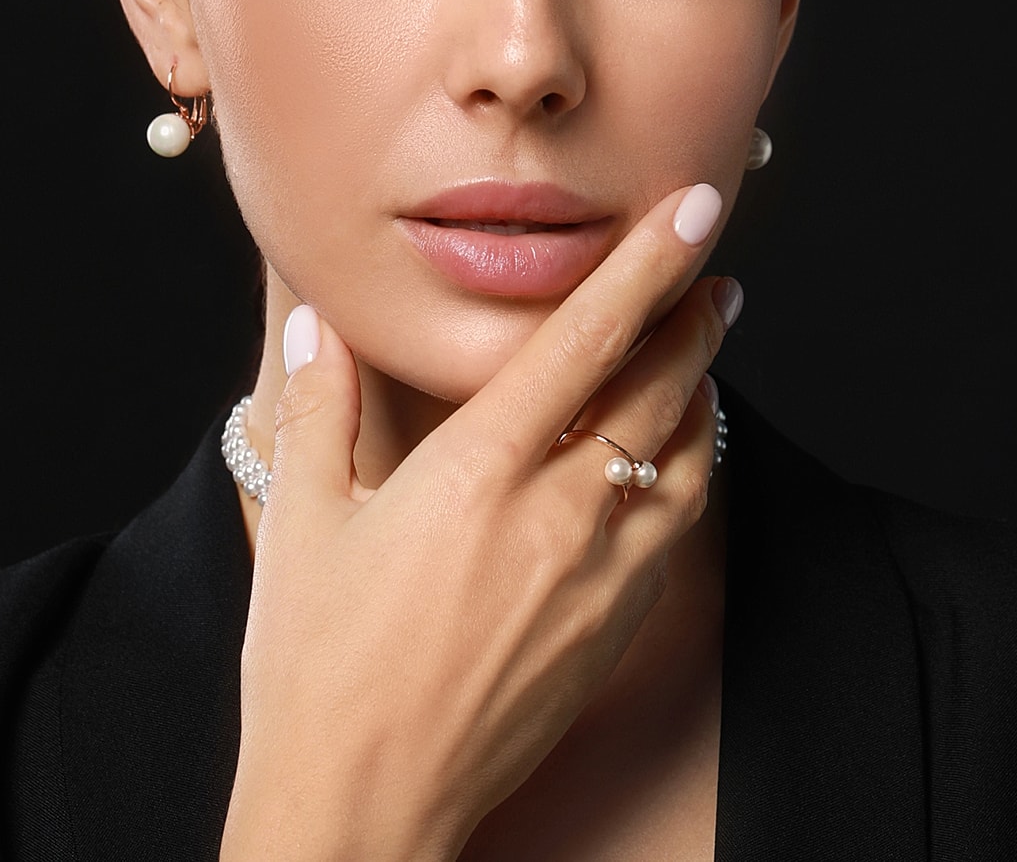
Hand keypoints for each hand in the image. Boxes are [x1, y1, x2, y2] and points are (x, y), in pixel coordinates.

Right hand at [220, 181, 739, 861]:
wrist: (363, 803)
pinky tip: (677, 456)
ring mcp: (594, 580)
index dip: (647, 267)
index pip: (585, 341)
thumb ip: (321, 410)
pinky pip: (673, 529)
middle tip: (712, 270)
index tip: (692, 213)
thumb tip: (320, 328)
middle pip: (657, 392)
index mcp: (475, 474)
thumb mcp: (304, 524)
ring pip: (683, 459)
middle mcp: (553, 518)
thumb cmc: (315, 670)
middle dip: (692, 319)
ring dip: (701, 391)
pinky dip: (687, 472)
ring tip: (706, 347)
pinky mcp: (611, 630)